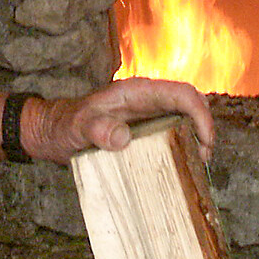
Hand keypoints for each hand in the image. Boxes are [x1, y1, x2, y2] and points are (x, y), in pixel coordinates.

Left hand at [23, 77, 214, 161]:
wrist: (53, 132)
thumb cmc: (64, 125)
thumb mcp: (77, 127)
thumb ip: (97, 129)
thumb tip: (123, 137)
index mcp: (137, 91)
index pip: (181, 93)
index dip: (200, 114)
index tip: (205, 141)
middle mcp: (148, 101)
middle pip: (190, 105)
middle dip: (204, 129)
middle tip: (202, 158)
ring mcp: (148, 115)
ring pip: (185, 120)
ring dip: (196, 140)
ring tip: (195, 165)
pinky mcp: (145, 131)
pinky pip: (173, 135)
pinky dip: (183, 148)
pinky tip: (180, 167)